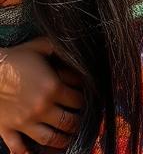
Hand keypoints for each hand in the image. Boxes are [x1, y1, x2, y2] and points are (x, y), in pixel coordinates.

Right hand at [0, 36, 83, 152]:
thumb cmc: (15, 58)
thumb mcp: (42, 46)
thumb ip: (61, 50)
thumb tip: (76, 51)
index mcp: (53, 88)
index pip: (79, 100)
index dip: (86, 101)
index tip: (88, 101)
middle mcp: (42, 108)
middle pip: (68, 122)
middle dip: (78, 123)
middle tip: (82, 122)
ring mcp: (25, 122)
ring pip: (49, 138)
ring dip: (61, 141)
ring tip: (67, 139)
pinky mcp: (8, 129)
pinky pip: (18, 148)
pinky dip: (27, 153)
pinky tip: (35, 153)